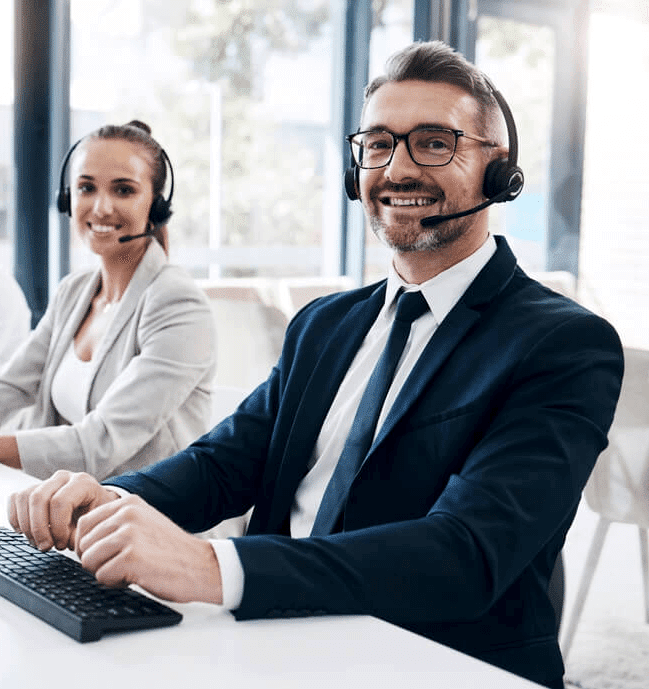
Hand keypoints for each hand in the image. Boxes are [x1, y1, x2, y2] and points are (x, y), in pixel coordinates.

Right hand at [8, 470, 117, 550]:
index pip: (61, 502)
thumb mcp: (96, 524)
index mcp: (83, 483)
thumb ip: (80, 534)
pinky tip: (26, 531)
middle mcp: (64, 477)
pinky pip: (16, 498)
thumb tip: (64, 541)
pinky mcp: (34, 488)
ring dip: (26, 526)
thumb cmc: (96, 515)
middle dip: (38, 528)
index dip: (57, 527)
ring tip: (38, 542)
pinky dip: (16, 517)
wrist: (95, 505)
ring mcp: (48, 481)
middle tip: (46, 547)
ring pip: (24, 497)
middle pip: (38, 498)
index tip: (62, 544)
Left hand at [75, 495, 222, 603]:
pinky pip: (101, 576)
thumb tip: (80, 542)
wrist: (201, 565)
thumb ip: (116, 525)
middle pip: (83, 544)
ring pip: (88, 561)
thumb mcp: (144, 524)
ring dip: (105, 572)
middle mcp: (127, 514)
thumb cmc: (171, 551)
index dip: (88, 545)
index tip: (105, 555)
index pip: (84, 524)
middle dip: (96, 561)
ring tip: (131, 569)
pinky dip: (115, 583)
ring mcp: (129, 534)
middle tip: (122, 564)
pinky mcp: (130, 557)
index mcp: (129, 504)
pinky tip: (137, 576)